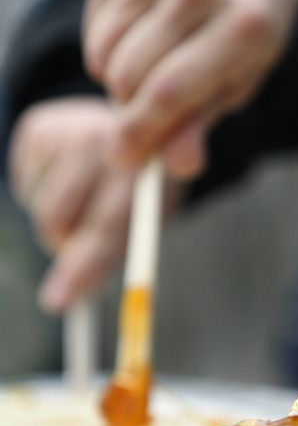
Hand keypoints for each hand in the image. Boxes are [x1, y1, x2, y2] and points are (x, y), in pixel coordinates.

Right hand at [9, 98, 180, 312]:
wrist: (130, 123)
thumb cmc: (136, 187)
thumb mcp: (140, 220)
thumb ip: (107, 256)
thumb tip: (59, 299)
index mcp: (145, 172)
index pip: (109, 226)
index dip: (83, 266)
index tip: (58, 302)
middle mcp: (109, 145)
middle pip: (64, 220)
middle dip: (63, 251)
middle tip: (73, 258)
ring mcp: (72, 131)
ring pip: (42, 209)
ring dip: (55, 225)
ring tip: (83, 206)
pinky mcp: (39, 128)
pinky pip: (25, 187)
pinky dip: (39, 195)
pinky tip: (66, 178)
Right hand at [83, 0, 297, 177]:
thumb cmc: (248, 32)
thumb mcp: (240, 80)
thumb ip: (203, 121)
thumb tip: (176, 166)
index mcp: (244, 28)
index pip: (170, 91)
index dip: (140, 131)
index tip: (123, 158)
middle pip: (130, 73)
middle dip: (128, 106)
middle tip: (146, 109)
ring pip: (105, 48)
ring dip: (114, 74)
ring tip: (149, 69)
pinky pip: (95, 20)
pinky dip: (106, 42)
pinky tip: (139, 36)